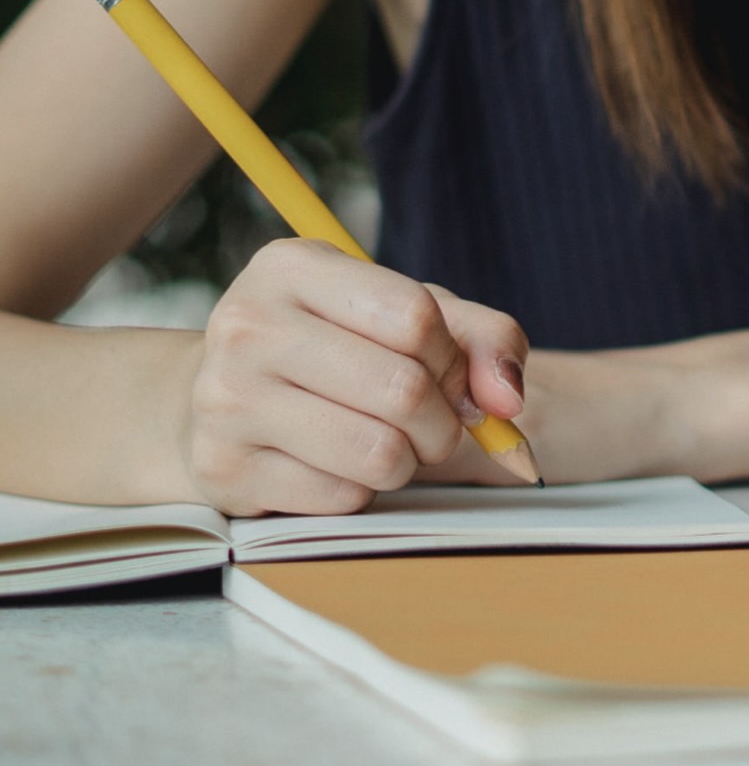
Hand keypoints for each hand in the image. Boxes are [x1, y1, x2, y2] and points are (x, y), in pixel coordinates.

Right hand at [180, 238, 528, 514]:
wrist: (226, 399)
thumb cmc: (337, 349)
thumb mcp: (409, 316)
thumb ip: (486, 339)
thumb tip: (507, 399)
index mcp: (292, 267)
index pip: (415, 317)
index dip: (451, 358)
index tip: (442, 370)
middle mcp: (248, 325)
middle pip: (403, 390)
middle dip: (441, 420)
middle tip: (427, 421)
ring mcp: (226, 399)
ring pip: (379, 452)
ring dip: (407, 460)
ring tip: (383, 440)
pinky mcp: (224, 470)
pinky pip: (342, 498)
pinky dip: (359, 490)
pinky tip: (333, 464)